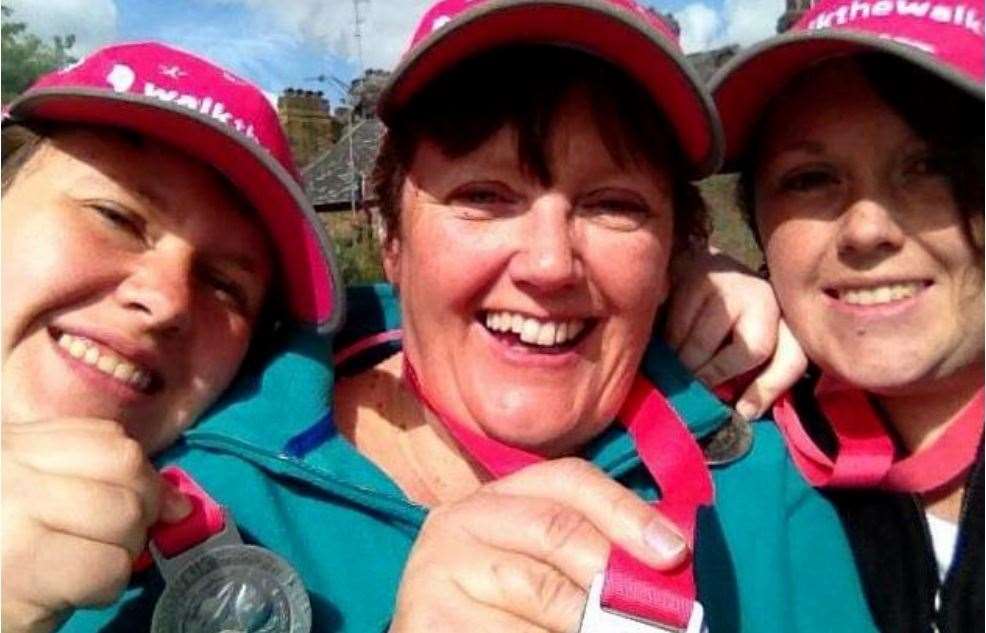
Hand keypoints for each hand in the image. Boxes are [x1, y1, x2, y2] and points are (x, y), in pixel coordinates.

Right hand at [1, 418, 190, 632]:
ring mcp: (14, 523)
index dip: (143, 477)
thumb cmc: (14, 548)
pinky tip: (74, 591)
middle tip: (112, 542)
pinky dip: (106, 586)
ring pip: (126, 520)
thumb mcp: (49, 497)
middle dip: (140, 516)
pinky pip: (107, 570)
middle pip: (128, 474)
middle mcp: (12, 475)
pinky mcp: (23, 575)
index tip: (141, 504)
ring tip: (88, 567)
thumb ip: (107, 482)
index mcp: (17, 447)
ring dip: (123, 553)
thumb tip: (180, 506)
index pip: (113, 442)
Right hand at [390, 458, 686, 632]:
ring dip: (587, 621)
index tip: (673, 552)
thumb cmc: (504, 610)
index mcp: (496, 497)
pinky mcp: (428, 616)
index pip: (568, 480)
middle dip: (614, 574)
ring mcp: (437, 566)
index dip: (625, 509)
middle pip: (558, 529)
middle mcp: (460, 518)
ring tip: (605, 632)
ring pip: (542, 591)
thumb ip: (592, 551)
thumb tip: (670, 551)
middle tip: (650, 615)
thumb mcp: (544, 568)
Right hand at [665, 248, 805, 418]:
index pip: (792, 358)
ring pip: (707, 341)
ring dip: (685, 366)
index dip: (769, 388)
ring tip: (673, 374)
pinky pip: (679, 327)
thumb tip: (742, 413)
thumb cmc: (722, 323)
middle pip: (752, 350)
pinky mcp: (699, 278)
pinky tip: (665, 348)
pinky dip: (669, 345)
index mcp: (784, 321)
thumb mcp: (743, 348)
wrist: (694, 272)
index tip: (742, 412)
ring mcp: (734, 284)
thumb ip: (748, 379)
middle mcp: (767, 297)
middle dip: (717, 376)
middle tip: (693, 391)